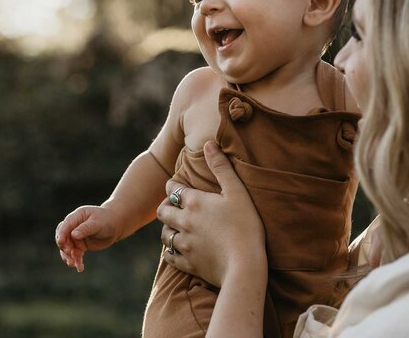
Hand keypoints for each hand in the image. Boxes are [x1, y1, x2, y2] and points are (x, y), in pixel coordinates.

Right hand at [55, 205, 122, 272]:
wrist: (115, 226)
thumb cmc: (106, 220)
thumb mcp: (97, 223)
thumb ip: (85, 228)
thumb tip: (73, 235)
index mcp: (77, 216)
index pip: (65, 225)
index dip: (61, 233)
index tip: (60, 242)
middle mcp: (74, 227)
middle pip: (63, 237)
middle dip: (64, 246)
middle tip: (71, 254)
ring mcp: (76, 237)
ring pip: (67, 248)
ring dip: (68, 256)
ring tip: (72, 264)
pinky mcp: (80, 246)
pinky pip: (75, 254)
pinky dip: (76, 261)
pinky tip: (80, 268)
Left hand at [156, 141, 266, 287]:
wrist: (244, 265)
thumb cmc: (245, 226)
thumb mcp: (237, 192)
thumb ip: (221, 167)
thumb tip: (209, 143)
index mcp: (194, 202)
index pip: (172, 189)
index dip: (173, 187)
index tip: (176, 187)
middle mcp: (184, 221)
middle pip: (162, 211)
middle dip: (166, 207)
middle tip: (173, 207)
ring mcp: (184, 244)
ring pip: (164, 234)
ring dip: (168, 228)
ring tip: (175, 227)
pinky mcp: (187, 263)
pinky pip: (170, 257)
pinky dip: (171, 252)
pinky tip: (177, 250)